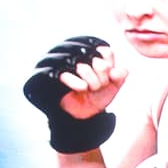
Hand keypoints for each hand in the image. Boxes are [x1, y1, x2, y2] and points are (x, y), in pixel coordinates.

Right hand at [23, 36, 123, 152]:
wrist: (78, 115)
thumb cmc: (94, 96)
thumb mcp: (112, 86)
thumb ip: (119, 76)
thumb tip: (120, 71)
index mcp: (90, 52)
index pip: (107, 52)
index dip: (110, 67)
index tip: (109, 78)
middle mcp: (75, 52)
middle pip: (97, 60)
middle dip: (102, 78)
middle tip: (97, 87)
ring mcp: (61, 61)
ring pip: (83, 67)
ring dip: (91, 82)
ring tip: (88, 89)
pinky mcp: (48, 73)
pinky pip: (65, 75)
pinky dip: (77, 83)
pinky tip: (81, 88)